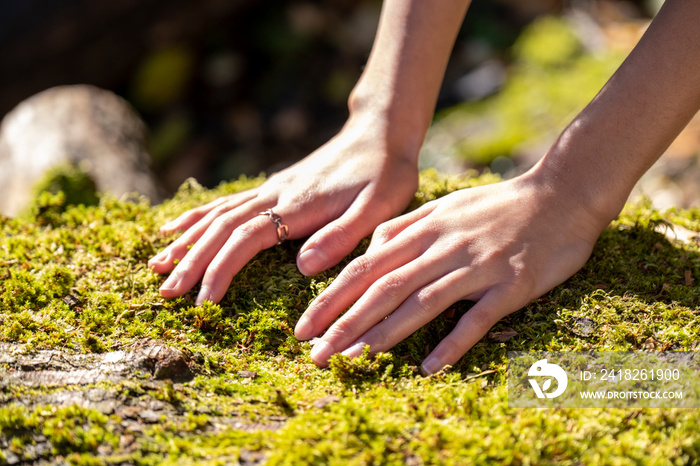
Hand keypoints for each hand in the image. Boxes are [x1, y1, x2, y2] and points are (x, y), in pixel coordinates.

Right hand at [148, 115, 418, 304]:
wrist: (380, 134)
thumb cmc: (385, 175)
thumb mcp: (378, 208)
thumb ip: (342, 236)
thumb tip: (302, 267)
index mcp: (297, 206)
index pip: (245, 239)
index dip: (220, 270)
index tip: (203, 301)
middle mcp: (275, 195)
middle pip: (221, 229)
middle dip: (191, 262)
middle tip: (165, 293)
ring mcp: (270, 190)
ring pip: (217, 215)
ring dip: (186, 241)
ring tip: (156, 265)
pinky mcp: (273, 188)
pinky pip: (226, 203)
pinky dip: (197, 217)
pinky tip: (177, 227)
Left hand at [294, 169, 606, 373]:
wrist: (561, 194)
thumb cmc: (497, 206)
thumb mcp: (443, 207)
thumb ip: (404, 229)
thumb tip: (369, 253)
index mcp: (424, 229)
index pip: (367, 267)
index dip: (332, 298)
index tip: (305, 326)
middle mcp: (444, 246)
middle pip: (385, 288)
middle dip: (346, 322)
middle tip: (317, 354)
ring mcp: (478, 265)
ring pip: (422, 301)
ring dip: (385, 333)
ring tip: (355, 358)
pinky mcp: (512, 284)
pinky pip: (477, 316)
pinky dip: (452, 341)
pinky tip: (428, 366)